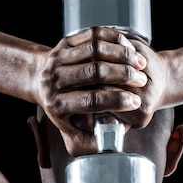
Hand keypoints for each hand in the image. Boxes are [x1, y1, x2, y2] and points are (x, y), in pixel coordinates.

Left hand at [36, 27, 149, 154]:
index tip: (135, 102)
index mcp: (57, 104)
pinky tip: (129, 47)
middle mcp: (55, 79)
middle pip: (94, 72)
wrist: (40, 79)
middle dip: (123, 76)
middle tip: (142, 81)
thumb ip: (87, 143)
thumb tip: (105, 148)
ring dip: (122, 55)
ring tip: (140, 63)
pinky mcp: (65, 41)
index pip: (91, 101)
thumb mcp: (69, 131)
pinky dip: (114, 39)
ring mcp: (59, 58)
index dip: (116, 101)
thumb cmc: (61, 108)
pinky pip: (93, 34)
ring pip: (96, 50)